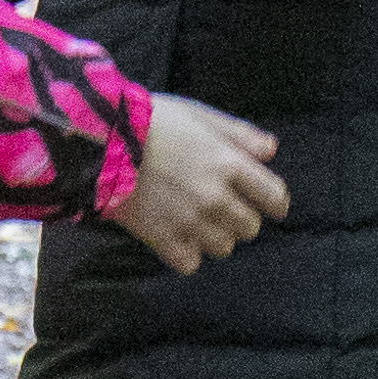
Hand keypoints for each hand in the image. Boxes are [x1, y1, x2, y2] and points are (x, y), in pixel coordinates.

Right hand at [120, 92, 289, 275]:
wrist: (101, 143)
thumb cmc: (151, 121)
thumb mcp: (199, 115)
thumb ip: (239, 134)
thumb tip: (271, 151)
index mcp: (228, 164)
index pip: (274, 196)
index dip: (275, 202)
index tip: (270, 204)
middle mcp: (215, 196)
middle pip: (250, 227)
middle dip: (240, 218)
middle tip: (222, 207)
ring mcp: (189, 221)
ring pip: (223, 247)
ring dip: (215, 236)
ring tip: (196, 220)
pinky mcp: (163, 239)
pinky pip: (191, 263)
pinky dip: (186, 253)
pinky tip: (176, 236)